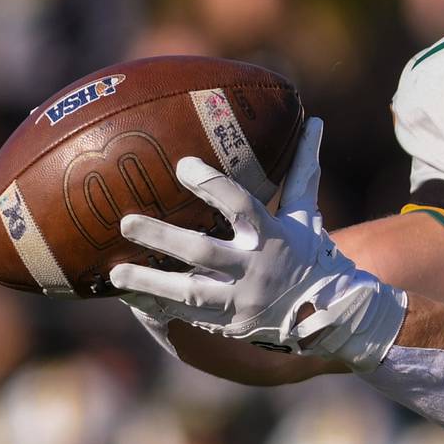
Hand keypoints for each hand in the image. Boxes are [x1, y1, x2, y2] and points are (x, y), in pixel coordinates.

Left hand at [109, 118, 406, 371]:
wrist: (329, 314)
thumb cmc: (311, 252)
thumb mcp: (306, 212)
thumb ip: (303, 169)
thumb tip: (314, 120)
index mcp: (271, 235)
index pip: (240, 206)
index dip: (211, 185)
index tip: (182, 165)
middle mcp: (254, 268)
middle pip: (203, 252)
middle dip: (162, 237)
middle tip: (125, 222)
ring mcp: (240, 300)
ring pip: (189, 292)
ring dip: (150, 281)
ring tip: (114, 272)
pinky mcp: (230, 323)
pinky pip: (187, 316)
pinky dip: (157, 305)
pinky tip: (128, 296)